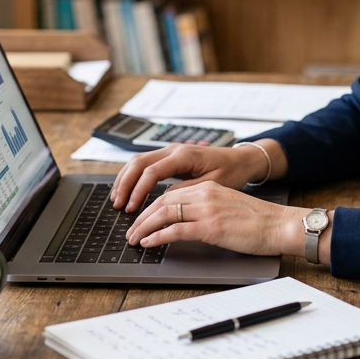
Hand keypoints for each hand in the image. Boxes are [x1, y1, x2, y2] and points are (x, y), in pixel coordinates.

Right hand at [111, 142, 266, 212]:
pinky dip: (133, 176)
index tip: (132, 208)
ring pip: (138, 161)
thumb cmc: (231, 172)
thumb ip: (186, 191)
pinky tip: (129, 190)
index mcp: (184, 155)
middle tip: (117, 205)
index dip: (138, 191)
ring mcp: (171, 151)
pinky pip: (145, 163)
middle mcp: (174, 149)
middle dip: (125, 184)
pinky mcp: (171, 156)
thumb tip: (163, 199)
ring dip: (125, 179)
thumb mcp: (212, 185)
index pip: (151, 172)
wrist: (242, 159)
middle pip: (138, 163)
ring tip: (118, 199)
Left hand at [125, 180, 309, 257]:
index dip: (152, 208)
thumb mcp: (228, 207)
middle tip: (131, 231)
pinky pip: (175, 230)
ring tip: (134, 239)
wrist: (280, 225)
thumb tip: (188, 222)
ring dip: (144, 227)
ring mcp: (207, 210)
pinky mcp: (211, 227)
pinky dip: (157, 236)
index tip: (142, 219)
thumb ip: (208, 209)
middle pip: (162, 202)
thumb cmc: (259, 221)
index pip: (171, 194)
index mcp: (209, 188)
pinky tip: (149, 243)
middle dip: (142, 217)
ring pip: (164, 214)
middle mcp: (205, 194)